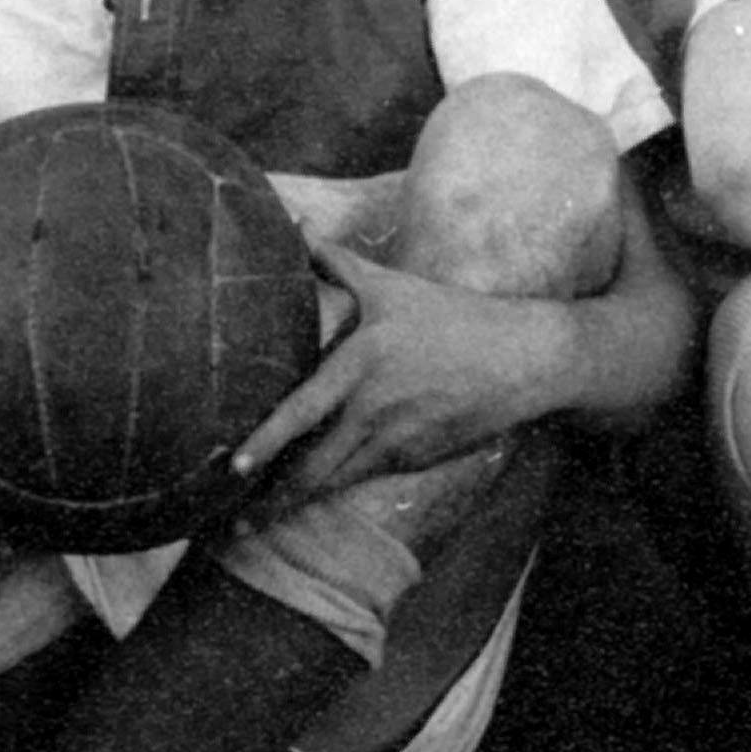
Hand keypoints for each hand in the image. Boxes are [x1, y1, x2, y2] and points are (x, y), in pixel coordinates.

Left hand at [230, 242, 547, 504]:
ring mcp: (397, 441)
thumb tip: (295, 227)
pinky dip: (330, 489)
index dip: (267, 441)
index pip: (304, 410)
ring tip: (251, 523)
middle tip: (228, 524)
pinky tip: (302, 500)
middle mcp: (375, 409)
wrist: (522, 361)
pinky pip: (362, 478)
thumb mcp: (392, 285)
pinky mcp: (414, 461)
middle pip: (314, 467)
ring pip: (336, 482)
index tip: (233, 468)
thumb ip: (336, 261)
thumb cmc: (451, 317)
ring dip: (294, 503)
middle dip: (271, 500)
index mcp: (362, 364)